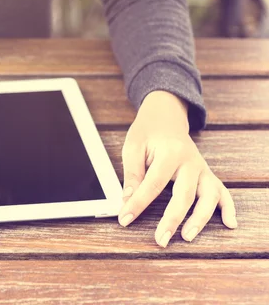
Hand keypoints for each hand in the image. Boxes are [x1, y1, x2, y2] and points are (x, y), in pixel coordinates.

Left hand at [119, 91, 236, 246]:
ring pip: (208, 196)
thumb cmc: (148, 132)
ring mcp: (202, 169)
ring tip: (188, 237)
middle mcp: (191, 162)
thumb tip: (127, 200)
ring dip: (200, 219)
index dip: (138, 204)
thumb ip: (133, 174)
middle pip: (185, 195)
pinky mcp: (207, 174)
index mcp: (170, 152)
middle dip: (172, 220)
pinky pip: (223, 191)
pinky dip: (228, 208)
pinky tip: (229, 223)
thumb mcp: (133, 147)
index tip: (125, 219)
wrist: (166, 116)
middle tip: (161, 239)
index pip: (153, 184)